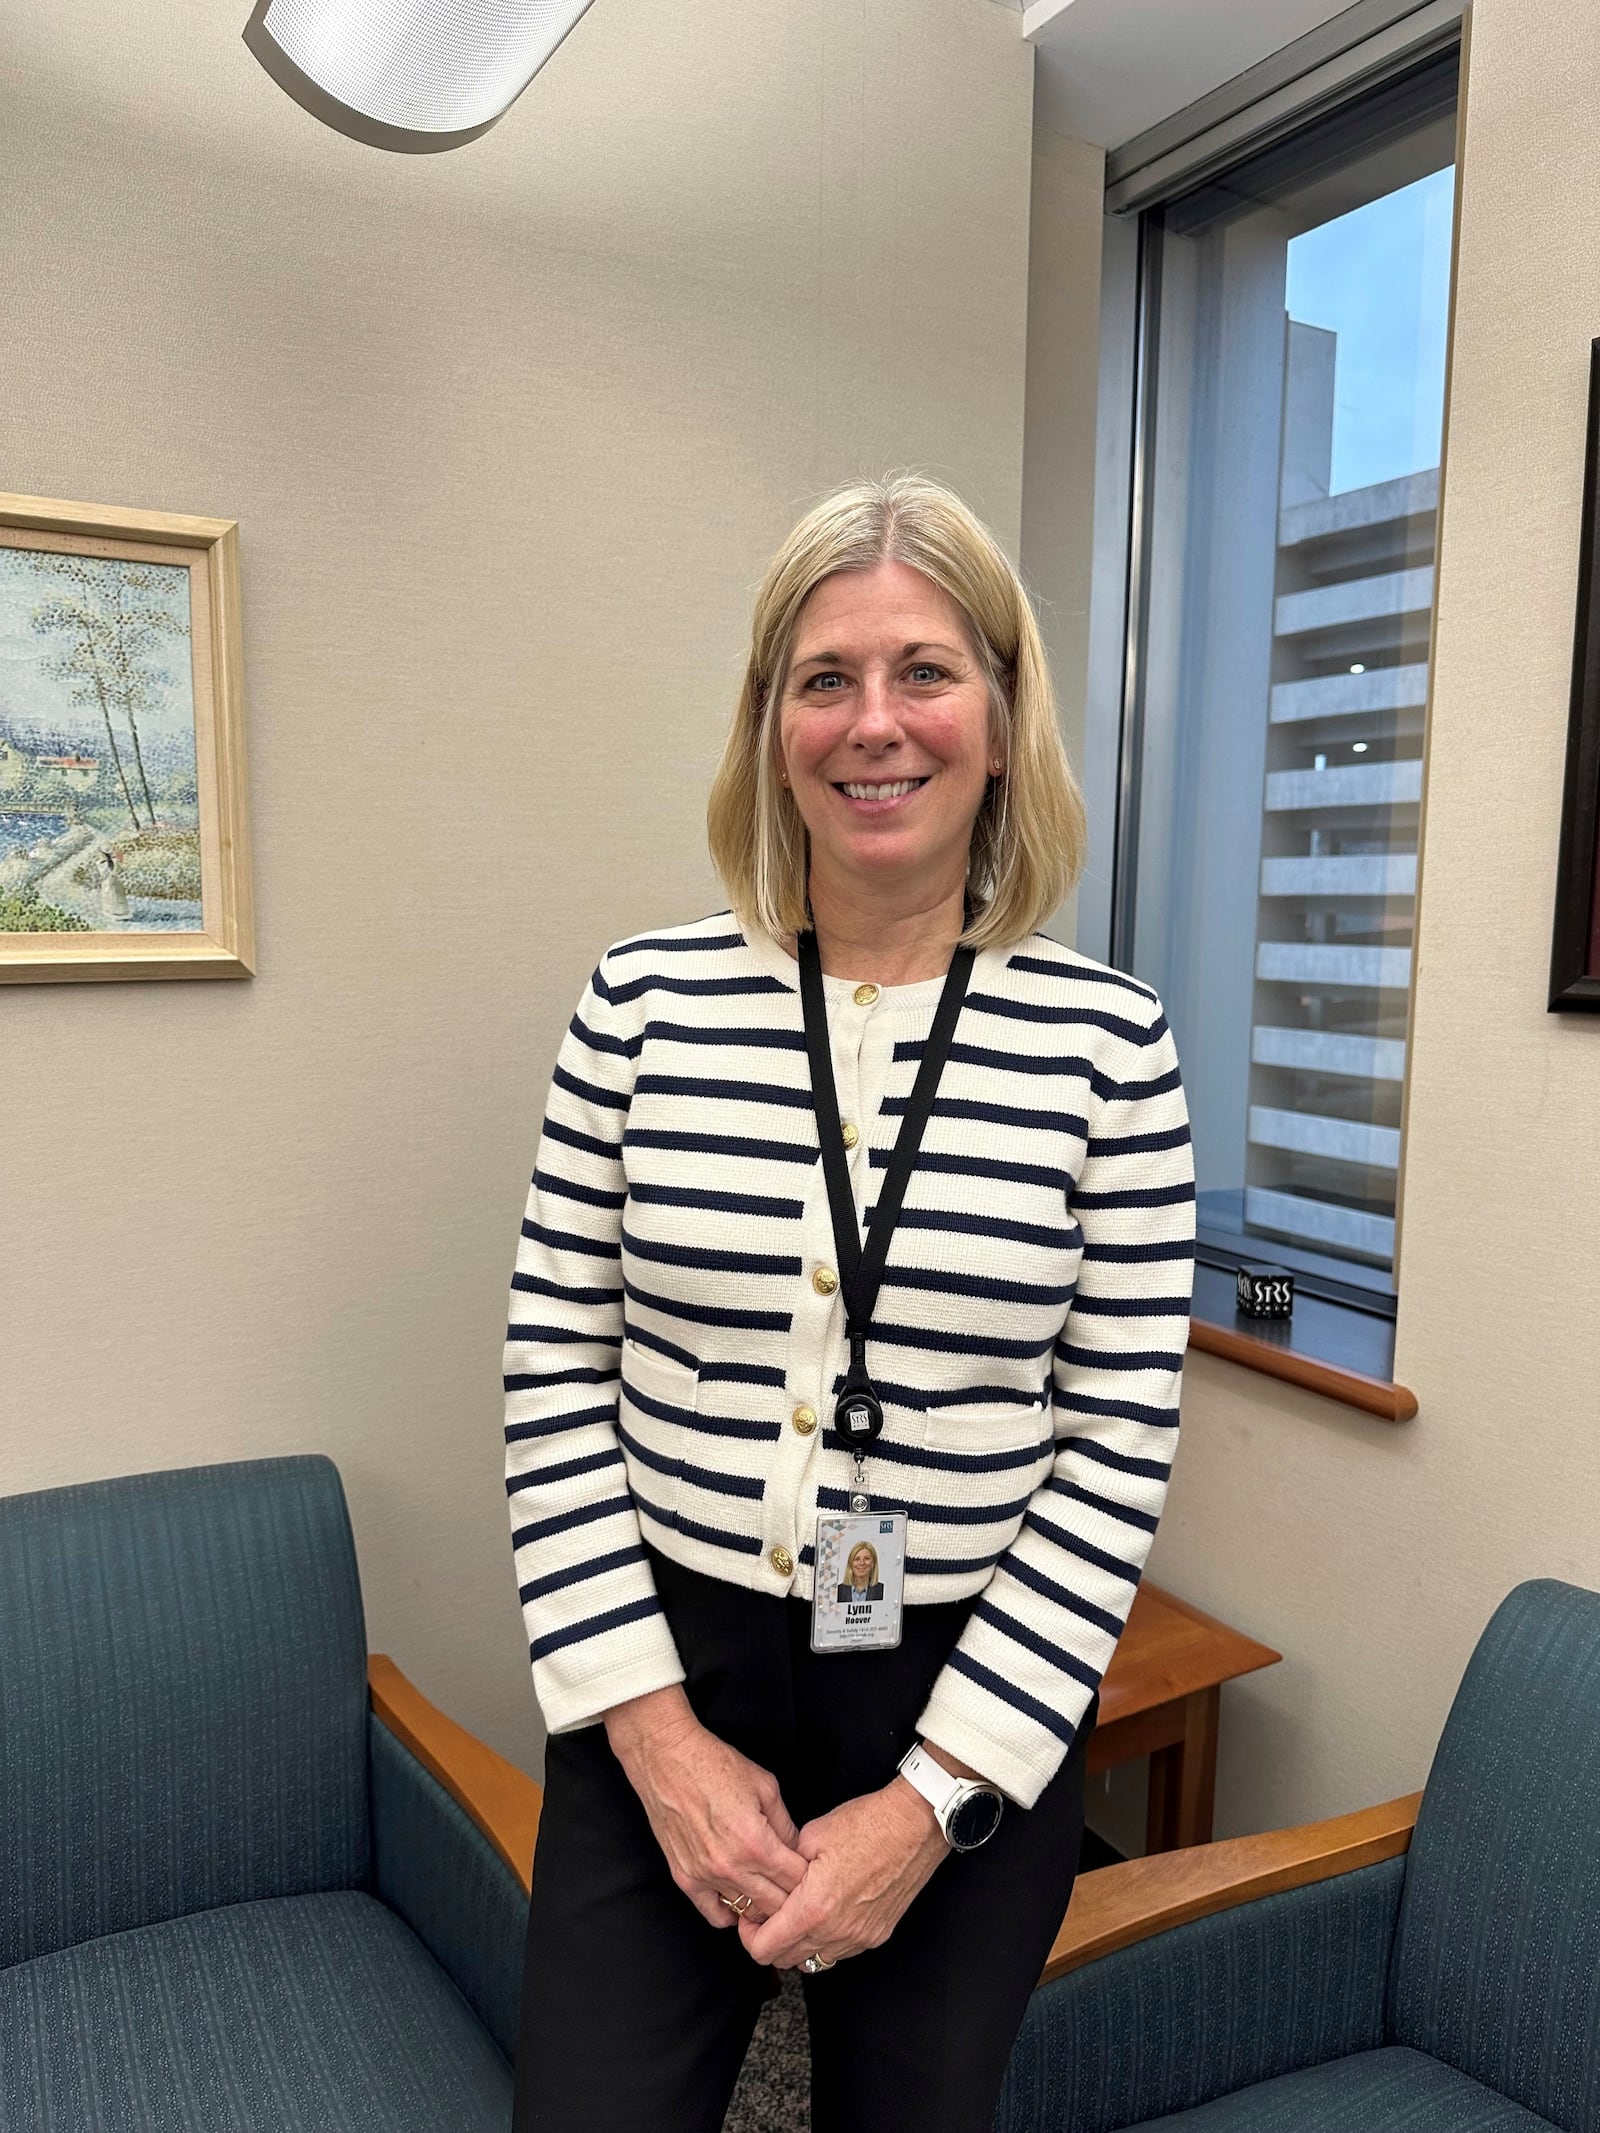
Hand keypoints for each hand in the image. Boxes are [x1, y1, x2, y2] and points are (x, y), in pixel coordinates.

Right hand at [603, 1685, 806, 1929]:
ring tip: (769, 1892)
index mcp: (755, 1843)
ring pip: (747, 1912)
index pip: (795, 1880)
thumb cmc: (715, 1765)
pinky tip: (739, 1900)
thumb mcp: (765, 1786)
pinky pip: (713, 1914)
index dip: (809, 1878)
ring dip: (762, 1906)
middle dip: (791, 1898)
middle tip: (796, 1887)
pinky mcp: (684, 1878)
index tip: (811, 1873)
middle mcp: (731, 1866)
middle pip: (774, 1904)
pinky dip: (730, 1913)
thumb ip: (785, 1824)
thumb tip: (796, 1850)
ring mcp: (705, 1876)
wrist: (668, 1759)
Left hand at [738, 1778, 948, 1969]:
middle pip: (785, 1960)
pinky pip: (840, 1951)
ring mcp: (859, 1938)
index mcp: (814, 1907)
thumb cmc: (867, 1824)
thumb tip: (770, 1880)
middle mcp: (836, 1932)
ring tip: (798, 1912)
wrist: (914, 1825)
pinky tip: (827, 1912)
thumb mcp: (811, 1835)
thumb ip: (784, 1867)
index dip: (749, 1935)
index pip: (765, 1949)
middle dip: (770, 1940)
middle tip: (769, 1914)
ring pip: (813, 1960)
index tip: (749, 1918)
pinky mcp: (877, 1935)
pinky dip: (825, 1940)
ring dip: (799, 1943)